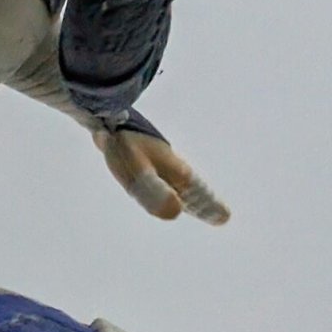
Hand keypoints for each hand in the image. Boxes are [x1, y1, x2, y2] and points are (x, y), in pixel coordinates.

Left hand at [94, 125, 230, 225]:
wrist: (106, 114)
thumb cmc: (123, 145)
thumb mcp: (138, 171)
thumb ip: (154, 192)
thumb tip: (175, 212)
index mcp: (174, 170)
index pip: (197, 193)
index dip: (210, 206)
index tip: (225, 217)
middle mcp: (170, 167)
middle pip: (191, 191)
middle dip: (204, 204)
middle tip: (221, 216)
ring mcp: (157, 161)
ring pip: (178, 183)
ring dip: (189, 196)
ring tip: (192, 205)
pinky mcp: (143, 158)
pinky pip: (163, 178)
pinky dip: (171, 186)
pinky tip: (163, 185)